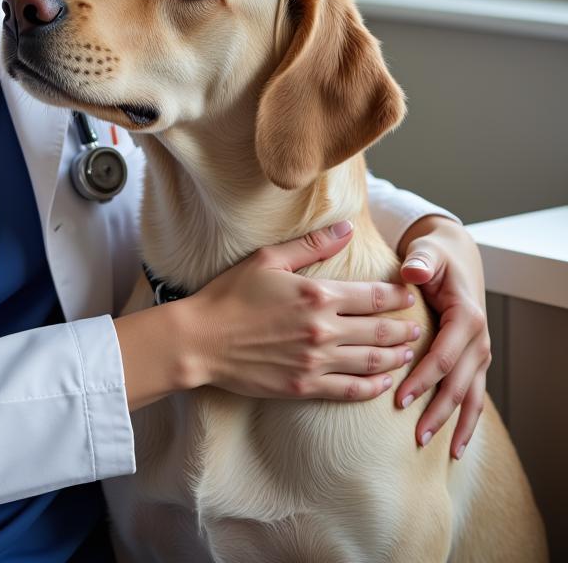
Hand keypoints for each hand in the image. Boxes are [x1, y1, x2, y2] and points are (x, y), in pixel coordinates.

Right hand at [180, 221, 419, 400]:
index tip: (410, 295)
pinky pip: (350, 390)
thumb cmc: (230, 294)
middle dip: (404, 328)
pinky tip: (383, 382)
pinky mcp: (304, 386)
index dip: (399, 296)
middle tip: (417, 327)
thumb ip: (311, 244)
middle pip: (380, 331)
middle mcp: (323, 330)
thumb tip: (347, 229)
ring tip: (409, 353)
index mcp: (317, 295)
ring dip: (396, 357)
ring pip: (372, 362)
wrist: (201, 340)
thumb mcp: (267, 259)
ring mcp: (315, 361)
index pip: (374, 296)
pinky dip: (373, 387)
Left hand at [394, 214, 490, 458]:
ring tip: (442, 451)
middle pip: (458, 383)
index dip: (423, 379)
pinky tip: (457, 445)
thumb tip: (412, 271)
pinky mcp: (474, 360)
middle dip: (438, 411)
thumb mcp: (427, 252)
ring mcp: (479, 353)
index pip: (443, 356)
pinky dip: (467, 420)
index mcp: (465, 316)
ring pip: (471, 396)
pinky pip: (473, 395)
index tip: (399, 399)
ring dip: (457, 424)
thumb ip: (420, 261)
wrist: (455, 255)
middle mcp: (477, 339)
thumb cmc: (436, 256)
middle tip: (415, 436)